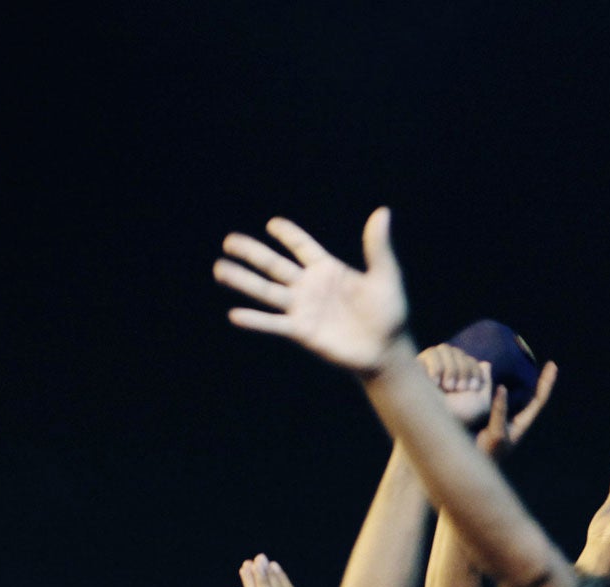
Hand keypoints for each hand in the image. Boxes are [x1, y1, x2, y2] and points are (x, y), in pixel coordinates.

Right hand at [215, 208, 409, 374]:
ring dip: (243, 281)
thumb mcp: (386, 276)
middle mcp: (310, 286)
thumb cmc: (390, 313)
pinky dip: (256, 320)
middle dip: (252, 253)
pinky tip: (235, 314)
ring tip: (220, 269)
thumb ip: (377, 247)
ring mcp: (303, 309)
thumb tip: (383, 212)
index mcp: (327, 268)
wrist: (387, 351)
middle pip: (275, 265)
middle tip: (229, 241)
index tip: (272, 224)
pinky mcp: (302, 332)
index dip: (288, 234)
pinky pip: (274, 324)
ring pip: (267, 292)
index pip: (302, 246)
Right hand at [420, 345, 493, 425]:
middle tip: (459, 389)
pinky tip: (434, 382)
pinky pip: (431, 353)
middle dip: (463, 369)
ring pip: (444, 349)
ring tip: (447, 387)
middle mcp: (442, 373)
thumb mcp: (481, 404)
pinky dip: (436, 367)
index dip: (474, 369)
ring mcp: (428, 368)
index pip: (469, 359)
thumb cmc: (460, 417)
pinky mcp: (414, 368)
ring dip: (451, 368)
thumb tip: (485, 363)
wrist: (436, 424)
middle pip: (457, 351)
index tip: (473, 388)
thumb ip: (485, 384)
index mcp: (457, 380)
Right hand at [473, 362, 556, 458]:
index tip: (552, 365)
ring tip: (526, 368)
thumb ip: (500, 411)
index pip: (539, 400)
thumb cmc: (486, 455)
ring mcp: (504, 421)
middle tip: (549, 365)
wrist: (472, 469)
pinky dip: (503, 389)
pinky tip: (498, 380)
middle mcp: (515, 421)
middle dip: (541, 381)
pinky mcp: (491, 420)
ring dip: (523, 384)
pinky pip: (501, 401)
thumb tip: (502, 388)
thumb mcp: (495, 433)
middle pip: (533, 397)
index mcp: (521, 424)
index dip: (546, 383)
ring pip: (518, 399)